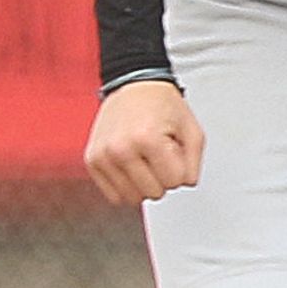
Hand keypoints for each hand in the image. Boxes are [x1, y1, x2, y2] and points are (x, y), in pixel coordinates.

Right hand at [85, 80, 203, 204]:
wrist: (134, 88)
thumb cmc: (163, 106)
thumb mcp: (192, 131)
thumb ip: (194, 163)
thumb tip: (186, 184)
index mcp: (147, 139)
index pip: (174, 182)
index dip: (180, 170)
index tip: (173, 153)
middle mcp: (120, 149)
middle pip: (153, 193)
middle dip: (162, 178)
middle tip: (159, 156)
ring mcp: (102, 156)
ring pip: (132, 199)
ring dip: (143, 185)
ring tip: (145, 160)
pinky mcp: (92, 161)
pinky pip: (113, 196)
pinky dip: (126, 186)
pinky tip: (132, 166)